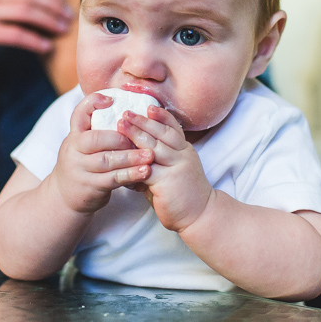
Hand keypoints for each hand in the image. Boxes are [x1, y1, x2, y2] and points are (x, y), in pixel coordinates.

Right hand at [49, 92, 153, 214]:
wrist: (64, 197)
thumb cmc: (83, 164)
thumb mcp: (83, 145)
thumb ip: (99, 130)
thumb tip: (129, 113)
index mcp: (74, 135)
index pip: (79, 114)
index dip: (93, 103)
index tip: (111, 100)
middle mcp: (73, 150)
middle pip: (94, 139)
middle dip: (119, 137)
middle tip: (141, 136)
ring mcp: (80, 169)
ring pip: (106, 160)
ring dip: (131, 157)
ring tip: (150, 155)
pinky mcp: (90, 187)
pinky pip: (113, 179)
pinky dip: (130, 174)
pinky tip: (145, 171)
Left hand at [117, 106, 213, 231]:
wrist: (200, 215)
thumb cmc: (183, 194)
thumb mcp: (174, 171)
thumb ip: (158, 160)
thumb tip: (134, 153)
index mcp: (185, 151)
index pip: (173, 128)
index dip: (161, 116)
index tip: (148, 106)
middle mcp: (183, 155)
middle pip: (162, 133)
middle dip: (143, 121)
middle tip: (126, 112)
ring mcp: (176, 167)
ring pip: (154, 146)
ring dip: (136, 134)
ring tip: (121, 125)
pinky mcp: (167, 181)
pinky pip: (146, 168)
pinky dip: (132, 161)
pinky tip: (120, 156)